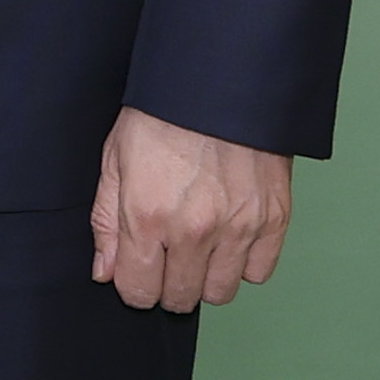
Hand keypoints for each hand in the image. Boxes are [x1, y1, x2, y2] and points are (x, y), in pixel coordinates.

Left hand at [88, 106, 291, 313]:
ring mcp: (238, 228)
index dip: (134, 285)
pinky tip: (230, 235)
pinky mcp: (274, 219)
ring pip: (220, 293)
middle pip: (181, 299)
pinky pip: (258, 272)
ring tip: (200, 244)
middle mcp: (194, 231)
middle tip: (168, 254)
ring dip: (206, 276)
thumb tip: (105, 273)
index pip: (139, 293)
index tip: (139, 269)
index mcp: (148, 216)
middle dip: (169, 284)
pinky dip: (244, 262)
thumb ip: (107, 222)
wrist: (219, 81)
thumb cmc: (161, 114)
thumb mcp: (114, 159)